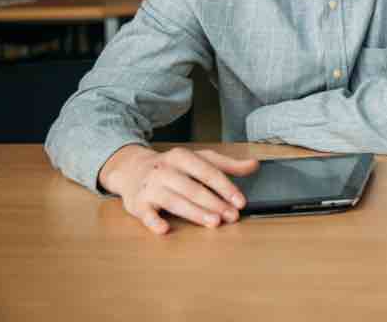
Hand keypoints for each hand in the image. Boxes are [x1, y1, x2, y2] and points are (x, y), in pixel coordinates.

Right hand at [98, 145, 258, 234]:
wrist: (132, 168)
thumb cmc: (173, 166)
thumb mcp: (199, 159)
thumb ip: (227, 164)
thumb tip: (254, 165)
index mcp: (182, 157)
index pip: (208, 172)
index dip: (226, 187)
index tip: (240, 201)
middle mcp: (165, 170)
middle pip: (193, 188)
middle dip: (214, 203)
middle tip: (231, 216)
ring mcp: (150, 187)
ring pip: (175, 201)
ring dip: (195, 213)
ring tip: (214, 223)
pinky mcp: (137, 203)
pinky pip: (146, 214)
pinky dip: (154, 222)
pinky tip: (165, 229)